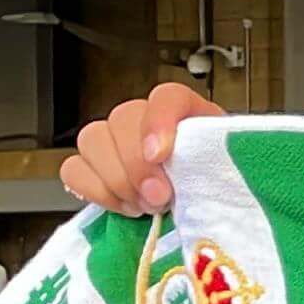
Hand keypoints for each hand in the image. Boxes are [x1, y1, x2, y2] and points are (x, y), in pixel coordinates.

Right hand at [58, 81, 224, 214]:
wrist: (203, 206)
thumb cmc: (218, 186)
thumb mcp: (230, 173)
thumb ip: (217, 168)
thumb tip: (201, 182)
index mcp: (187, 113)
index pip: (167, 97)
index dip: (158, 121)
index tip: (160, 155)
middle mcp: (145, 119)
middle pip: (122, 118)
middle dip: (136, 166)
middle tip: (159, 198)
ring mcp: (114, 139)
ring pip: (92, 139)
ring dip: (117, 180)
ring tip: (145, 205)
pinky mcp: (92, 167)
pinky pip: (73, 169)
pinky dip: (94, 191)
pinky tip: (124, 206)